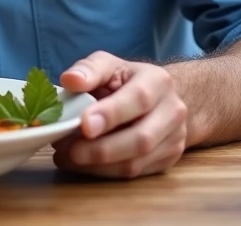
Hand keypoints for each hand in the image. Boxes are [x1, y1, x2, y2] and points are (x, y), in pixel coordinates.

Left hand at [51, 51, 188, 178]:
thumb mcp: (109, 65)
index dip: (111, 114)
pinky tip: (82, 164)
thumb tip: (70, 80)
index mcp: (158, 81)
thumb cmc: (127, 80)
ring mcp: (174, 139)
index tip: (84, 125)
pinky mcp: (167, 161)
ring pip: (136, 163)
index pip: (138, 99)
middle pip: (141, 139)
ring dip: (97, 165)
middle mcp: (172, 112)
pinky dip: (103, 172)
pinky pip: (133, 174)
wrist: (160, 98)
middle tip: (66, 148)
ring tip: (67, 156)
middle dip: (100, 149)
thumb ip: (89, 69)